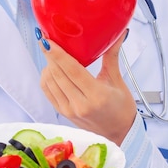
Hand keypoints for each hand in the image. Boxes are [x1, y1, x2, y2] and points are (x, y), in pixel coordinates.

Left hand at [38, 29, 136, 144]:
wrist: (120, 133)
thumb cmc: (122, 108)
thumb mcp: (118, 81)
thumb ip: (112, 56)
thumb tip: (117, 34)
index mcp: (97, 95)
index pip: (72, 70)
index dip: (57, 54)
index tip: (47, 40)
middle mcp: (81, 104)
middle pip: (58, 74)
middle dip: (49, 55)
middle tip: (46, 40)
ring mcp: (70, 111)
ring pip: (50, 82)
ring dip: (48, 66)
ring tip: (52, 54)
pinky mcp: (63, 114)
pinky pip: (48, 92)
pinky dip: (47, 78)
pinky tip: (52, 69)